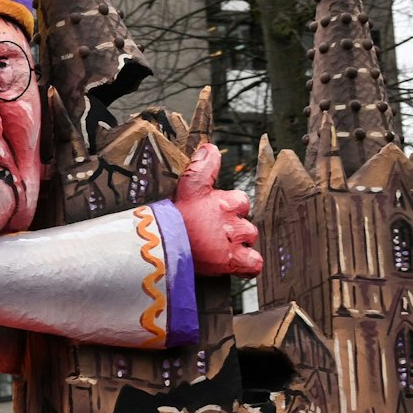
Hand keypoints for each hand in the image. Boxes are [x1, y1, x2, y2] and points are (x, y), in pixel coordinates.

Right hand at [176, 143, 261, 277]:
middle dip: (234, 228)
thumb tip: (210, 147)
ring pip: (249, 240)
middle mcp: (232, 221)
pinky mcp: (232, 262)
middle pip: (245, 222)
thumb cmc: (168, 217)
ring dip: (239, 245)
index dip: (229, 208)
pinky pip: (253, 264)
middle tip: (213, 235)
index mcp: (223, 201)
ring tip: (219, 250)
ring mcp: (233, 242)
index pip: (240, 201)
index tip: (214, 215)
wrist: (159, 244)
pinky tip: (237, 264)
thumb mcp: (185, 187)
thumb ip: (201, 168)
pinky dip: (248, 265)